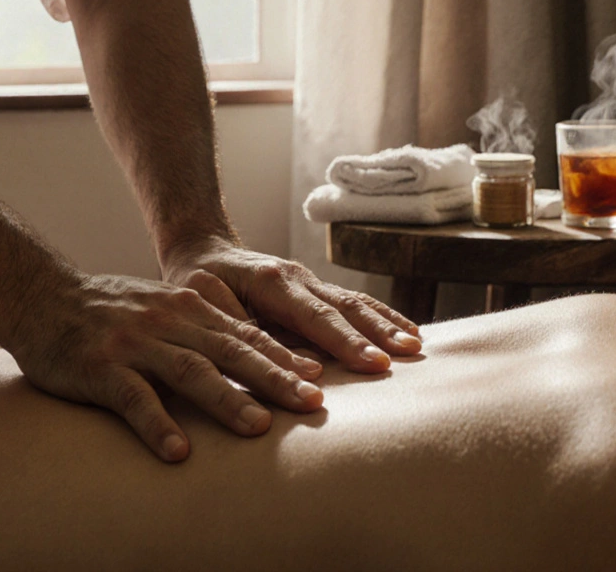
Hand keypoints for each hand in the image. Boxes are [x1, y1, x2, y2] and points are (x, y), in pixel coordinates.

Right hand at [1, 273, 325, 462]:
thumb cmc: (106, 310)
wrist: (39, 295)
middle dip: (274, 377)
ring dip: (228, 399)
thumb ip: (200, 327)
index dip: (282, 356)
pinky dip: (157, 424)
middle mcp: (167, 321)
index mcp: (187, 308)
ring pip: (189, 370)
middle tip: (312, 404)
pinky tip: (178, 451)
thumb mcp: (161, 308)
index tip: (318, 379)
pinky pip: (133, 398)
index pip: (244, 333)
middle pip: (230, 350)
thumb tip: (254, 354)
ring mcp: (134, 343)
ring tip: (260, 428)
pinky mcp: (99, 367)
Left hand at [161, 238, 421, 373]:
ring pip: (356, 302)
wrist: (202, 251)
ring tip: (417, 347)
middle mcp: (297, 278)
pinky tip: (408, 332)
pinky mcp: (316, 290)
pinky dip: (384, 316)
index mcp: (272, 282)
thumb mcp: (203, 303)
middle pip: (345, 307)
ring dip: (387, 324)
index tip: (373, 363)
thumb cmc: (197, 282)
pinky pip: (355, 303)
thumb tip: (286, 364)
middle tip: (409, 356)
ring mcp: (310, 281)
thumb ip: (241, 330)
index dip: (346, 341)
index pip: (316, 316)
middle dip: (378, 332)